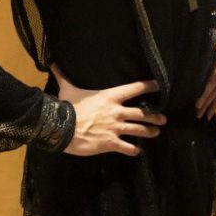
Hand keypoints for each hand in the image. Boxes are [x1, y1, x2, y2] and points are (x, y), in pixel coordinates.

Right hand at [51, 64, 165, 156]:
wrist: (62, 128)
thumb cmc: (67, 106)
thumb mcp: (68, 89)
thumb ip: (64, 76)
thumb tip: (53, 63)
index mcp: (111, 96)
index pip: (135, 88)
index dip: (148, 86)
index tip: (159, 86)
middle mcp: (117, 112)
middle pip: (142, 113)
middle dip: (155, 116)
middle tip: (163, 118)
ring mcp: (115, 128)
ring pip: (138, 130)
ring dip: (149, 132)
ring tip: (156, 133)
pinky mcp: (110, 143)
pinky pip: (126, 147)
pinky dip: (133, 150)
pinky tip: (137, 151)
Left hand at [195, 36, 215, 119]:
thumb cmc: (213, 41)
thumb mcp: (207, 44)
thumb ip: (197, 53)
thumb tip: (181, 60)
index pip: (212, 79)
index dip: (205, 92)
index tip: (197, 103)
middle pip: (215, 89)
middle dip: (206, 102)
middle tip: (196, 113)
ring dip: (211, 105)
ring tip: (202, 116)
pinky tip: (209, 113)